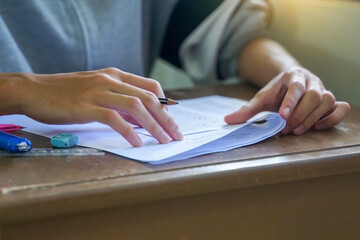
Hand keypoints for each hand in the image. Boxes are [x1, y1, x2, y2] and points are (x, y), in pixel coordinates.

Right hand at [8, 68, 182, 145]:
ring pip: (136, 107)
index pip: (151, 86)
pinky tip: (137, 143)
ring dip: (153, 125)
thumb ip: (120, 102)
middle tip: (176, 134)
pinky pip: (114, 118)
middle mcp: (111, 81)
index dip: (165, 103)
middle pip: (148, 98)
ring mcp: (98, 92)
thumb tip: (141, 119)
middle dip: (166, 118)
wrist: (35, 90)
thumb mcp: (98, 91)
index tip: (170, 120)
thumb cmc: (68, 93)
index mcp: (116, 75)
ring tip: (163, 140)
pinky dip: (129, 131)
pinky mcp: (86, 107)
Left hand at [224, 67, 350, 134]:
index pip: (297, 87)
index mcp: (293, 76)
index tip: (282, 116)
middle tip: (286, 129)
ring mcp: (323, 89)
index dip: (291, 102)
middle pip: (314, 95)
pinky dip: (333, 118)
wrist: (290, 82)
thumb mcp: (260, 98)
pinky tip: (318, 127)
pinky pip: (340, 107)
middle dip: (300, 115)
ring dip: (312, 118)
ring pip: (327, 101)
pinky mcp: (331, 101)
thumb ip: (246, 109)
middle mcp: (311, 81)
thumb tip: (227, 120)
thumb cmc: (276, 92)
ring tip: (296, 130)